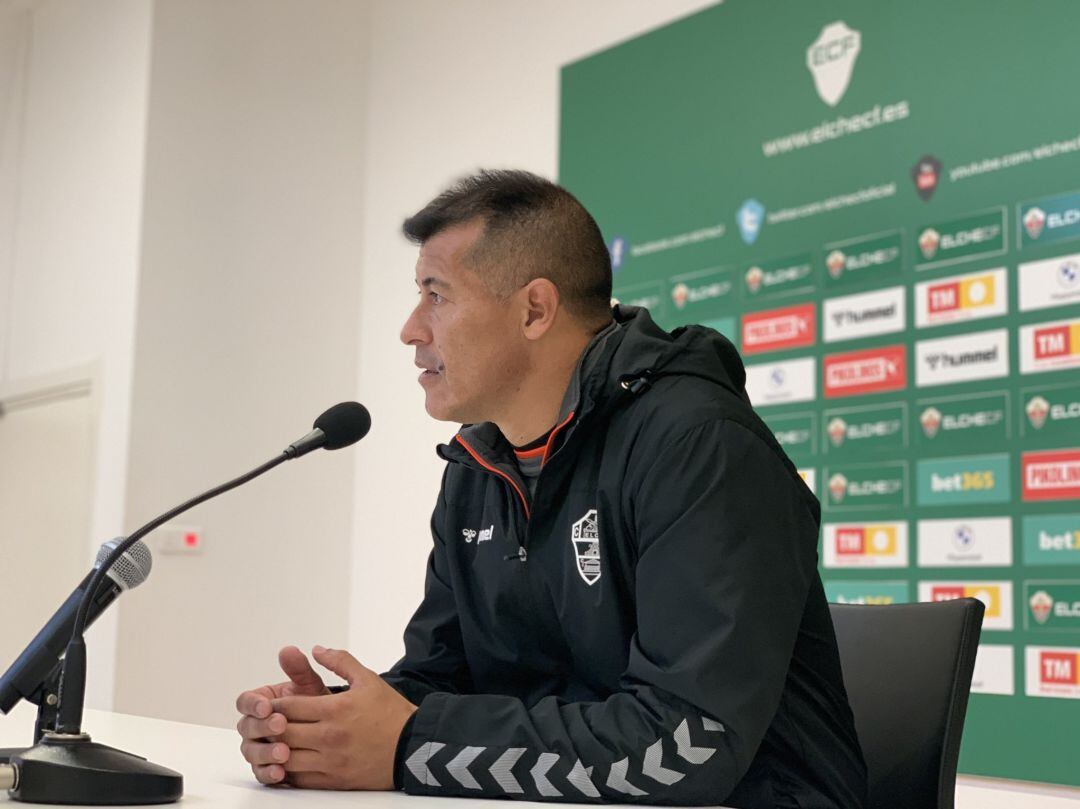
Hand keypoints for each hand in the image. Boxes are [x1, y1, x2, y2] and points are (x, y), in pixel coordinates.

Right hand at [235, 645, 330, 784]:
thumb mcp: (310, 686)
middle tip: (280, 726)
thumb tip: (288, 650)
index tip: (267, 706)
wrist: (334, 730)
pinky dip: (269, 773)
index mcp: (262, 702)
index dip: (253, 704)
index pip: (246, 701)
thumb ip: (299, 669)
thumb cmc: (318, 705)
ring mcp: (260, 747)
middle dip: (262, 727)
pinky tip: (280, 772)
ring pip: (252, 752)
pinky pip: (261, 773)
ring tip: (284, 752)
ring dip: (265, 753)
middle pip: (246, 727)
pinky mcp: (268, 766)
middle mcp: (256, 725)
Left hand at [271, 645, 417, 789]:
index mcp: (335, 710)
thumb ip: (340, 661)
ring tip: (275, 742)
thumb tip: (317, 650)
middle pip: (282, 733)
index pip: (288, 707)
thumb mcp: (367, 679)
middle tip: (267, 723)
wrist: (412, 746)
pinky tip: (289, 761)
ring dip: (277, 750)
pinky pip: (300, 779)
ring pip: (287, 758)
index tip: (270, 705)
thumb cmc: (390, 713)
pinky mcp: (334, 780)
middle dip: (270, 727)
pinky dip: (289, 770)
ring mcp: (331, 762)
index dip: (274, 705)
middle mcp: (329, 737)